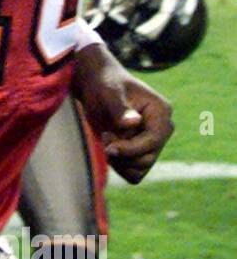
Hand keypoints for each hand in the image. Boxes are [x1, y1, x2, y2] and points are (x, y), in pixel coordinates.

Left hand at [72, 43, 173, 183]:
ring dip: (120, 162)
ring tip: (106, 142)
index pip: (153, 142)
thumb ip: (119, 108)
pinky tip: (109, 150)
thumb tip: (134, 122)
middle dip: (122, 154)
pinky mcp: (142, 151)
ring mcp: (153, 142)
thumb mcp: (108, 93)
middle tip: (105, 136)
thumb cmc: (103, 85)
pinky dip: (120, 167)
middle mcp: (163, 129)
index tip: (107, 143)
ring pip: (141, 169)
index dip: (130, 148)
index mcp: (161, 111)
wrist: (96, 87)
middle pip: (147, 159)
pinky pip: (135, 173)